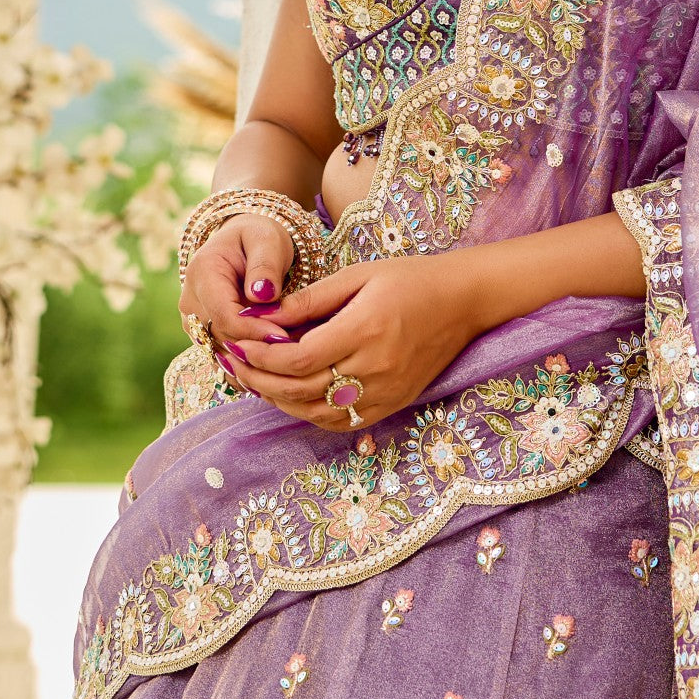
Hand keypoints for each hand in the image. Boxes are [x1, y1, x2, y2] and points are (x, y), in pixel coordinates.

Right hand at [178, 213, 295, 386]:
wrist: (245, 243)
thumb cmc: (259, 238)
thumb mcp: (267, 240)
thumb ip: (265, 265)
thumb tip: (262, 294)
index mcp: (202, 273)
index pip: (225, 315)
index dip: (254, 331)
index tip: (285, 337)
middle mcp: (190, 302)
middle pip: (222, 338)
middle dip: (258, 347)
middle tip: (294, 352)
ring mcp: (193, 322)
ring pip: (222, 352)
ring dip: (253, 359)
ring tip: (287, 359)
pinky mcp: (203, 335)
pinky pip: (223, 358)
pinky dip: (247, 364)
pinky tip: (273, 367)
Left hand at [227, 254, 480, 428]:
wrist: (463, 301)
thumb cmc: (410, 279)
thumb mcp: (357, 276)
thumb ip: (309, 300)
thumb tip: (262, 316)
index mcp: (364, 330)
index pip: (298, 359)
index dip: (262, 358)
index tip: (240, 346)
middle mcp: (375, 368)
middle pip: (302, 391)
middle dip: (260, 381)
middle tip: (234, 367)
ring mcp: (387, 391)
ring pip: (318, 413)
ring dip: (280, 402)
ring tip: (255, 382)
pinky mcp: (394, 403)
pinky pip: (343, 422)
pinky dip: (311, 415)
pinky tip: (293, 398)